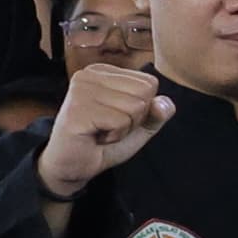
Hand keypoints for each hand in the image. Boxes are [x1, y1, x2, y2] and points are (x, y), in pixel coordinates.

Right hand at [36, 63, 173, 199]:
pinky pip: (120, 121)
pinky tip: (95, 136)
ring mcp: (80, 90)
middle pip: (145, 92)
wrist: (73, 166)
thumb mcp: (139, 126)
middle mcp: (88, 74)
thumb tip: (164, 103)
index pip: (149, 83)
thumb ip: (157, 113)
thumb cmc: (103, 142)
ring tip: (100, 131)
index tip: (116, 117)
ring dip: (124, 128)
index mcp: (103, 72)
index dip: (142, 108)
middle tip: (108, 126)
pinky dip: (114, 136)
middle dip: (134, 118)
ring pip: (135, 107)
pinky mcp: (77, 110)